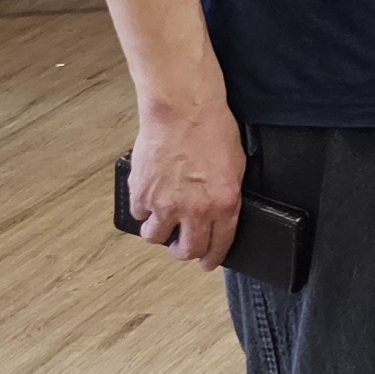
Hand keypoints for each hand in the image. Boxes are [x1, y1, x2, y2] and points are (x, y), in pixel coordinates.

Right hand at [127, 92, 247, 268]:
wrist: (183, 110)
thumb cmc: (212, 130)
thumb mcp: (236, 167)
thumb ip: (226, 196)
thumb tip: (221, 215)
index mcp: (224, 204)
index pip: (218, 246)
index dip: (211, 258)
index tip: (206, 263)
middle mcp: (194, 209)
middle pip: (186, 250)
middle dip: (183, 252)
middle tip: (180, 247)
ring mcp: (165, 203)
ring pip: (155, 237)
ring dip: (159, 232)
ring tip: (162, 220)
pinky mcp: (142, 192)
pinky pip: (138, 213)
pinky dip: (143, 209)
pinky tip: (149, 197)